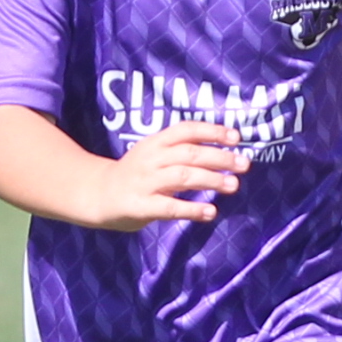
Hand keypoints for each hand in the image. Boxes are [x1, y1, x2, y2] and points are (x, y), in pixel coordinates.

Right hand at [91, 123, 247, 229]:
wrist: (97, 194)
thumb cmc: (135, 174)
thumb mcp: (153, 153)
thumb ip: (181, 151)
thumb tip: (224, 152)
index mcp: (155, 142)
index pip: (186, 130)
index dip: (212, 131)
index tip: (236, 137)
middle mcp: (151, 158)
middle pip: (190, 153)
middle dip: (220, 158)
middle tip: (244, 164)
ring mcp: (145, 182)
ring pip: (183, 177)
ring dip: (211, 180)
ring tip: (233, 185)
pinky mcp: (140, 206)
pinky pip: (169, 207)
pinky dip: (192, 209)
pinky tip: (210, 212)